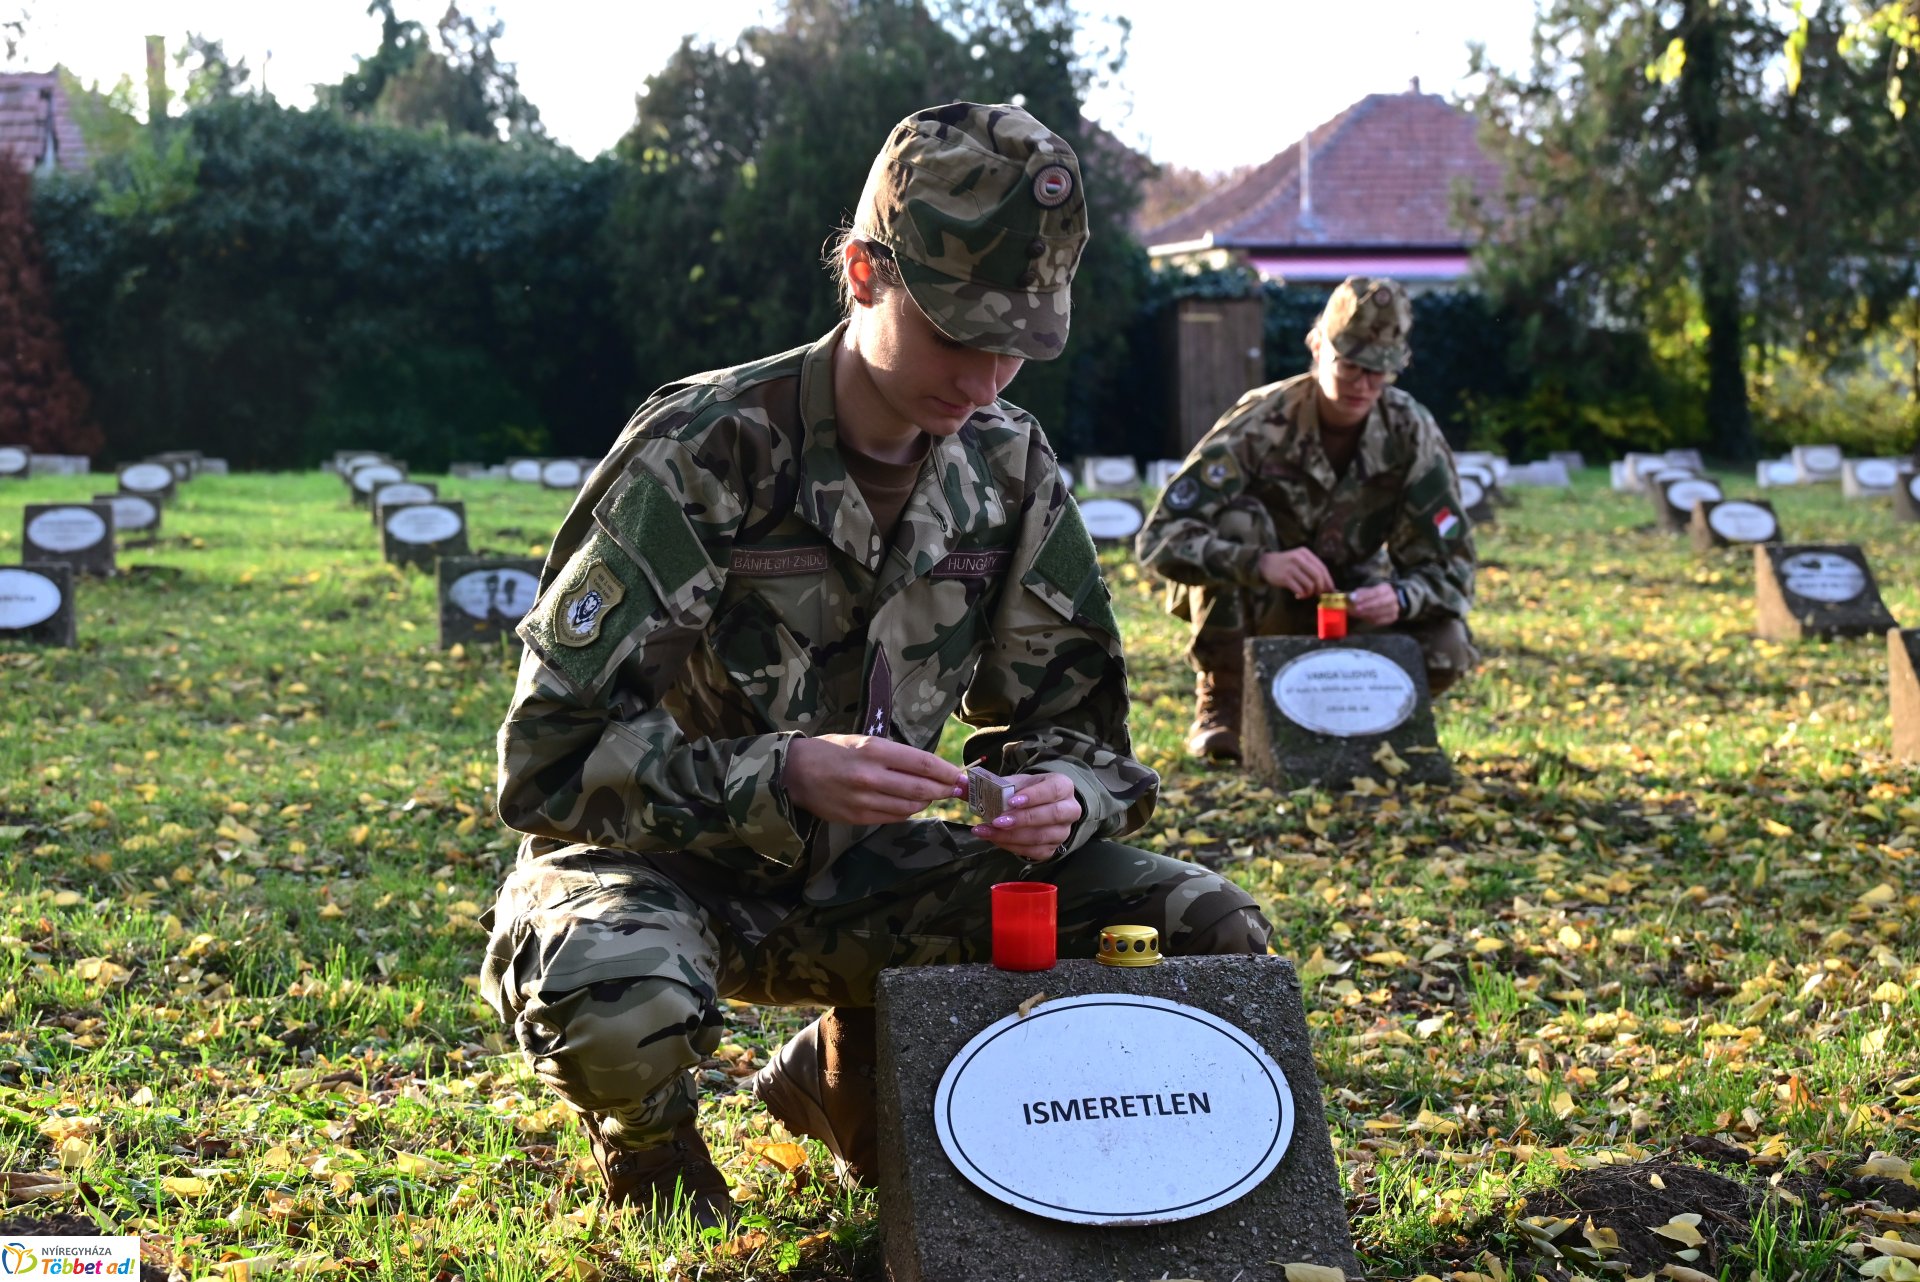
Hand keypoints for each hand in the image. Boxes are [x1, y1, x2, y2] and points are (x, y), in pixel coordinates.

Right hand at [783, 735, 965, 825]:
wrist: (795, 772)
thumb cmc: (833, 751)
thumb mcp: (864, 741)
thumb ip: (895, 755)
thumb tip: (929, 767)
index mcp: (874, 751)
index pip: (922, 763)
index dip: (947, 771)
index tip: (961, 776)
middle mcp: (871, 776)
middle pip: (921, 788)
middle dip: (944, 790)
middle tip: (957, 790)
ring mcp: (864, 800)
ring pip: (910, 807)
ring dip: (927, 802)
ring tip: (932, 795)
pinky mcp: (858, 818)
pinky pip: (894, 817)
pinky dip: (908, 811)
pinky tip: (910, 804)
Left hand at [971, 772, 1081, 860]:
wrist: (1041, 806)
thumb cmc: (1027, 791)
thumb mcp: (1014, 783)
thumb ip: (990, 784)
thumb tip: (961, 786)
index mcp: (1062, 786)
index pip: (1052, 790)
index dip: (1034, 796)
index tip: (1012, 801)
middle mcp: (1069, 810)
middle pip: (1050, 816)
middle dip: (1021, 819)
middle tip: (997, 821)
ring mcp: (1063, 832)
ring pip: (1041, 837)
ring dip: (1011, 836)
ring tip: (986, 831)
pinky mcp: (1053, 849)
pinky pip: (1034, 852)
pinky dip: (1012, 846)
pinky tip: (994, 839)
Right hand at [1257, 548, 1334, 598]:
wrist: (1265, 563)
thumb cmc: (1286, 563)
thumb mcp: (1299, 559)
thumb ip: (1311, 568)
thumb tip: (1326, 585)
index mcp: (1305, 553)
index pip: (1322, 568)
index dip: (1328, 580)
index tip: (1331, 589)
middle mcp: (1299, 559)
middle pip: (1317, 576)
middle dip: (1320, 588)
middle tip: (1319, 594)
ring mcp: (1291, 568)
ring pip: (1309, 584)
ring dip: (1310, 593)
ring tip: (1306, 594)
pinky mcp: (1285, 577)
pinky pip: (1299, 589)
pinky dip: (1302, 595)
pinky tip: (1298, 595)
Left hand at [1349, 583, 1400, 625]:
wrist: (1387, 601)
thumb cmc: (1374, 595)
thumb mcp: (1368, 590)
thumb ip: (1361, 593)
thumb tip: (1352, 597)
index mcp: (1386, 588)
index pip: (1376, 592)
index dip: (1365, 596)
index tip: (1355, 600)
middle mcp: (1392, 598)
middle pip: (1380, 602)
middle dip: (1367, 606)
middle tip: (1356, 608)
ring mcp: (1394, 608)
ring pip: (1380, 613)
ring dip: (1367, 614)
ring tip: (1357, 614)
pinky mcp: (1393, 617)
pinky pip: (1380, 620)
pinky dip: (1370, 619)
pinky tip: (1363, 617)